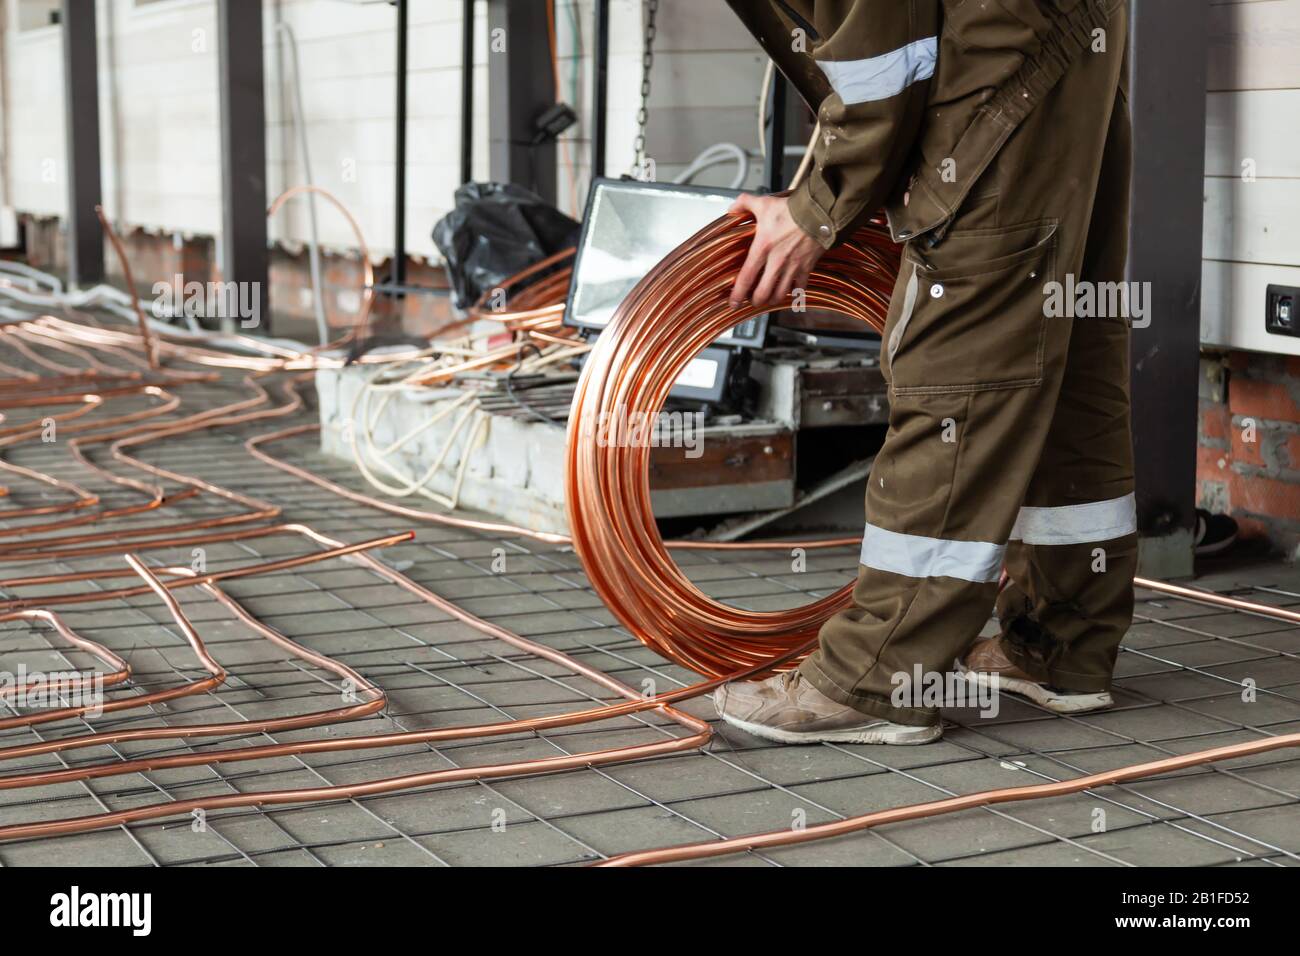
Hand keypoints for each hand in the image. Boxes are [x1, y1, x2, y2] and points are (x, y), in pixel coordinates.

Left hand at [728, 193, 825, 309]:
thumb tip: (732, 208)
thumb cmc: (792, 209)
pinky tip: (789, 290)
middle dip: (755, 301)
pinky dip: (793, 292)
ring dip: (773, 299)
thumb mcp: (764, 203)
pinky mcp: (807, 268)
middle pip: (763, 293)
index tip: (734, 302)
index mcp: (763, 247)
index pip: (746, 277)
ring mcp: (793, 267)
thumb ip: (745, 203)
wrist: (819, 212)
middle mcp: (777, 261)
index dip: (738, 294)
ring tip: (768, 297)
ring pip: (780, 294)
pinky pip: (799, 288)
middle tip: (752, 300)